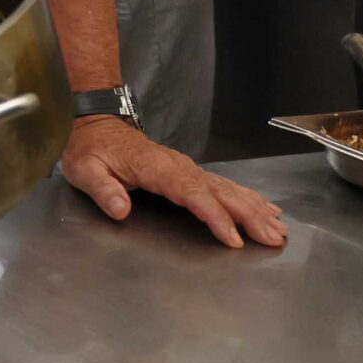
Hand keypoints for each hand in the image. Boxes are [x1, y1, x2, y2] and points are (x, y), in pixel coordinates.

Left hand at [61, 116, 286, 248]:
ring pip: (226, 188)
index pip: (190, 193)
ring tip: (278, 228)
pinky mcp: (188, 172)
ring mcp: (185, 168)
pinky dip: (246, 197)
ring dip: (254, 207)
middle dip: (248, 215)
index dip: (214, 215)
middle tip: (273, 237)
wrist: (95, 124)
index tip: (232, 237)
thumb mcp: (85, 169)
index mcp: (155, 168)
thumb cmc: (90, 149)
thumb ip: (103, 190)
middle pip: (219, 191)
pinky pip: (222, 185)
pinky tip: (265, 208)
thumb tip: (121, 209)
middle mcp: (177, 166)